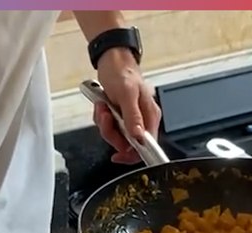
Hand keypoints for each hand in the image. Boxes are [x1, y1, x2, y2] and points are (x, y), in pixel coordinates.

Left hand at [93, 49, 160, 164]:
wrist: (111, 59)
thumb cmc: (122, 72)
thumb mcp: (127, 94)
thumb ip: (133, 117)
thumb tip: (138, 137)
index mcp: (150, 116)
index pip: (147, 146)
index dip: (132, 154)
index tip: (118, 154)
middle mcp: (142, 120)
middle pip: (127, 144)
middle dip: (112, 133)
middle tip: (106, 117)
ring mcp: (130, 118)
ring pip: (115, 136)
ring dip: (105, 124)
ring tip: (104, 107)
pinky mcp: (119, 116)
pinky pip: (109, 127)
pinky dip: (102, 119)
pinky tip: (103, 105)